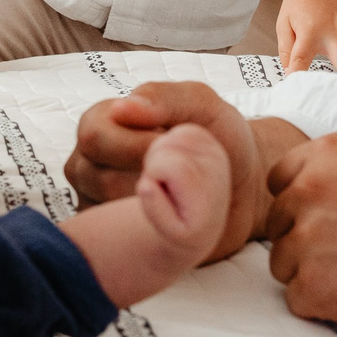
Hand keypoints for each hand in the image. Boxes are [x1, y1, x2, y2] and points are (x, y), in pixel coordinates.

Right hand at [66, 81, 293, 263]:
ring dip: (157, 199)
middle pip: (97, 175)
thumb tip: (121, 108)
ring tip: (184, 187)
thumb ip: (164, 98)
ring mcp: (98, 200)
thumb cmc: (219, 137)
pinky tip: (180, 210)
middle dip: (149, 174)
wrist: (246, 182)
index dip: (138, 145)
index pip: (95, 136)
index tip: (175, 143)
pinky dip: (159, 224)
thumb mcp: (201, 105)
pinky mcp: (116, 233)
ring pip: (111, 208)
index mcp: (103, 122)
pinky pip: (122, 238)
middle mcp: (91, 161)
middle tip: (183, 169)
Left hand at [261, 132, 336, 326]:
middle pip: (279, 225)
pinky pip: (298, 301)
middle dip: (307, 242)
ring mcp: (306, 238)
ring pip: (284, 265)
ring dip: (315, 275)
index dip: (302, 207)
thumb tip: (313, 188)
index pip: (280, 181)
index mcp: (326, 154)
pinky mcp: (312, 285)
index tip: (328, 222)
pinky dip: (326, 307)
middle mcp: (307, 190)